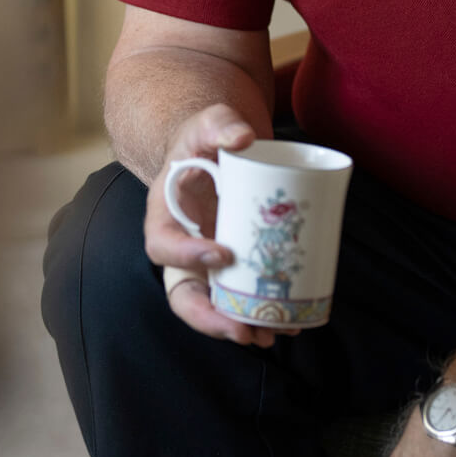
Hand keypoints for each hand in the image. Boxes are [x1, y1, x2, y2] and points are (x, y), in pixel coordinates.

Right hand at [143, 103, 278, 347]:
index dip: (187, 257)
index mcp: (165, 216)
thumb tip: (243, 137)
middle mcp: (183, 249)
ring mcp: (209, 263)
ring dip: (240, 326)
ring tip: (273, 333)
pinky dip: (265, 314)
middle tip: (244, 330)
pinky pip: (242, 299)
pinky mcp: (236, 268)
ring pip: (214, 306)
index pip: (162, 247)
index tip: (224, 254)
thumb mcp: (209, 123)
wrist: (219, 151)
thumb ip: (220, 123)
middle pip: (184, 295)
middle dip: (211, 318)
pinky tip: (293, 324)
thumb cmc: (208, 138)